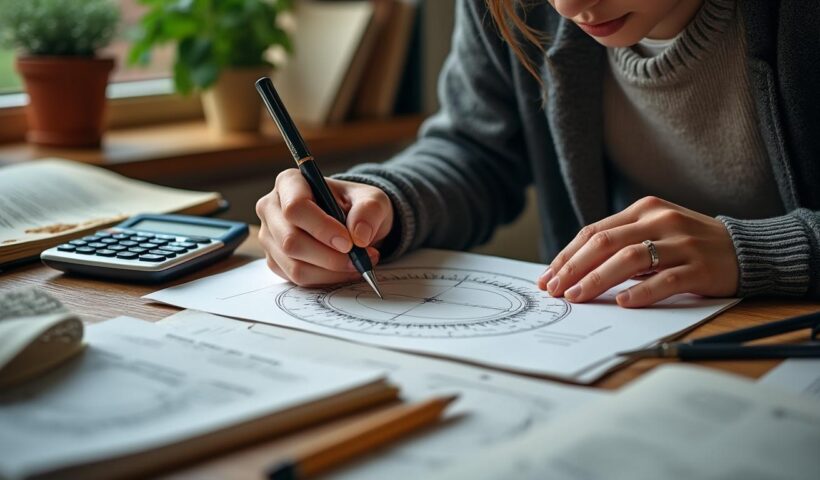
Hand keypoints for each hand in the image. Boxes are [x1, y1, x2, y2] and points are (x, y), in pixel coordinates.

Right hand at [255, 169, 393, 285]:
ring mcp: (270, 237)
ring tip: (358, 264)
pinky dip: (326, 279)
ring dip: (331, 272)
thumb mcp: (373, 200)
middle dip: (329, 257)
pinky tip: (344, 270)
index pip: (295, 207)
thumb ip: (369, 211)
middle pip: (290, 241)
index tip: (349, 242)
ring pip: (294, 265)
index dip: (321, 228)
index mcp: (289, 183)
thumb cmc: (356, 206)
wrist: (351, 223)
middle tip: (360, 258)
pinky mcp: (275, 261)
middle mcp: (272, 209)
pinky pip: (297, 279)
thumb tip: (359, 236)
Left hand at [537, 196, 738, 306]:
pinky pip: (665, 280)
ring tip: (577, 296)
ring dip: (598, 279)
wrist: (746, 249)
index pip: (594, 232)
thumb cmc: (689, 244)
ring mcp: (681, 243)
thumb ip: (620, 244)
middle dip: (574, 268)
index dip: (567, 256)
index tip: (547, 277)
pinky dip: (641, 292)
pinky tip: (623, 303)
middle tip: (554, 290)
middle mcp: (660, 221)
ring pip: (630, 259)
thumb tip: (574, 271)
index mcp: (644, 209)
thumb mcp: (654, 233)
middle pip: (606, 243)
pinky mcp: (700, 267)